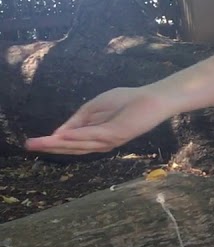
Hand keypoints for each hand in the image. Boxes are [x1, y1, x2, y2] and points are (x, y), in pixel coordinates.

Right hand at [24, 86, 174, 155]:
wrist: (151, 99)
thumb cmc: (125, 101)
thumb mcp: (93, 108)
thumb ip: (77, 121)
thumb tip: (58, 134)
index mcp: (95, 136)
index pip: (71, 142)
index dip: (52, 143)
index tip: (32, 143)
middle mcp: (101, 142)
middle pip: (72, 147)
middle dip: (50, 146)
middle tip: (29, 145)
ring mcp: (109, 140)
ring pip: (80, 144)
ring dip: (59, 144)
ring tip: (40, 143)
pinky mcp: (117, 134)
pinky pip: (93, 136)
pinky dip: (78, 136)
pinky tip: (63, 136)